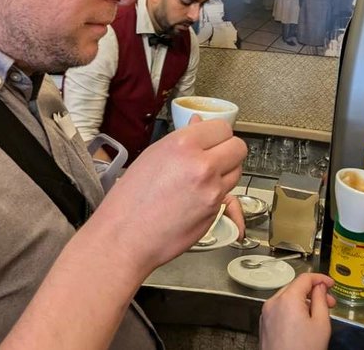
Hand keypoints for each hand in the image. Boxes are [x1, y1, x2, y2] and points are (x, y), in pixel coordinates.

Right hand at [91, 115, 245, 272]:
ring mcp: (212, 190)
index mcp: (183, 145)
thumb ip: (183, 140)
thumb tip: (198, 124)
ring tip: (201, 180)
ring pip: (237, 171)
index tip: (210, 140)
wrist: (125, 238)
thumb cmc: (129, 199)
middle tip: (213, 157)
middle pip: (238, 147)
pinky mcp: (216, 211)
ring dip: (225, 172)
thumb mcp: (152, 156)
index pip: (222, 127)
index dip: (216, 134)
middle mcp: (202, 165)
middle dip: (228, 151)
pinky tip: (195, 199)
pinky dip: (217, 194)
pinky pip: (227, 194)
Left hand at [260, 273, 334, 349]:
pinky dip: (292, 310)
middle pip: (295, 287)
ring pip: (287, 298)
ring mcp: (266, 314)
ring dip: (303, 301)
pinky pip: (280, 309)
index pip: (305, 278)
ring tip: (317, 314)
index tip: (330, 283)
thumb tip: (320, 287)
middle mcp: (273, 303)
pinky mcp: (264, 324)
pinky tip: (303, 321)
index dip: (321, 278)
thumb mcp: (321, 324)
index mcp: (288, 299)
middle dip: (313, 292)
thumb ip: (321, 300)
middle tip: (329, 302)